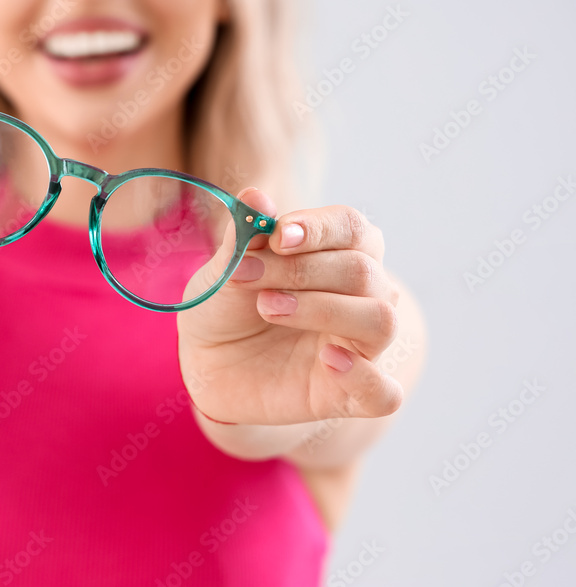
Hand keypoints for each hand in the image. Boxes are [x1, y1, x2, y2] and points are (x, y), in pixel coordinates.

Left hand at [178, 188, 403, 425]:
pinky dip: (365, 377)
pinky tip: (329, 361)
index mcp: (339, 253)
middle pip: (361, 271)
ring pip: (379, 320)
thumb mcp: (224, 270)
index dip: (318, 228)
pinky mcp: (349, 394)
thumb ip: (242, 237)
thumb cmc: (225, 305)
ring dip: (323, 309)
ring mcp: (360, 346)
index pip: (352, 227)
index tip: (276, 236)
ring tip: (267, 307)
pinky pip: (384, 393)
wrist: (207, 362)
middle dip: (300, 270)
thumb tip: (256, 197)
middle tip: (246, 275)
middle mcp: (362, 296)